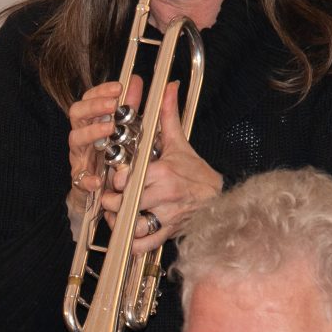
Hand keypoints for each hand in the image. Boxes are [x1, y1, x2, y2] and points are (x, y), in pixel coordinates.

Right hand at [64, 78, 134, 232]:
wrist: (97, 194)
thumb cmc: (109, 157)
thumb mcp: (123, 129)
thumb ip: (129, 106)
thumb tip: (136, 81)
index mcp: (91, 123)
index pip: (88, 100)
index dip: (100, 91)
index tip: (118, 87)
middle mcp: (82, 138)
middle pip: (77, 114)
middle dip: (94, 107)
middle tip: (112, 105)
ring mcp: (79, 158)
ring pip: (76, 140)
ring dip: (92, 132)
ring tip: (110, 128)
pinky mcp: (80, 182)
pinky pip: (80, 180)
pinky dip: (88, 179)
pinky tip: (99, 179)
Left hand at [123, 81, 221, 255]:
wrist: (219, 196)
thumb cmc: (194, 171)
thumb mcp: (179, 143)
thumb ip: (167, 116)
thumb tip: (168, 87)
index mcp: (164, 172)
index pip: (128, 178)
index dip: (117, 178)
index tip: (117, 177)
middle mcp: (165, 195)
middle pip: (124, 202)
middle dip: (113, 199)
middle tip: (113, 195)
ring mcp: (167, 217)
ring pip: (130, 225)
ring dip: (119, 222)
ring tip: (117, 213)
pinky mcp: (169, 234)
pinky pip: (144, 245)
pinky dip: (133, 242)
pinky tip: (130, 231)